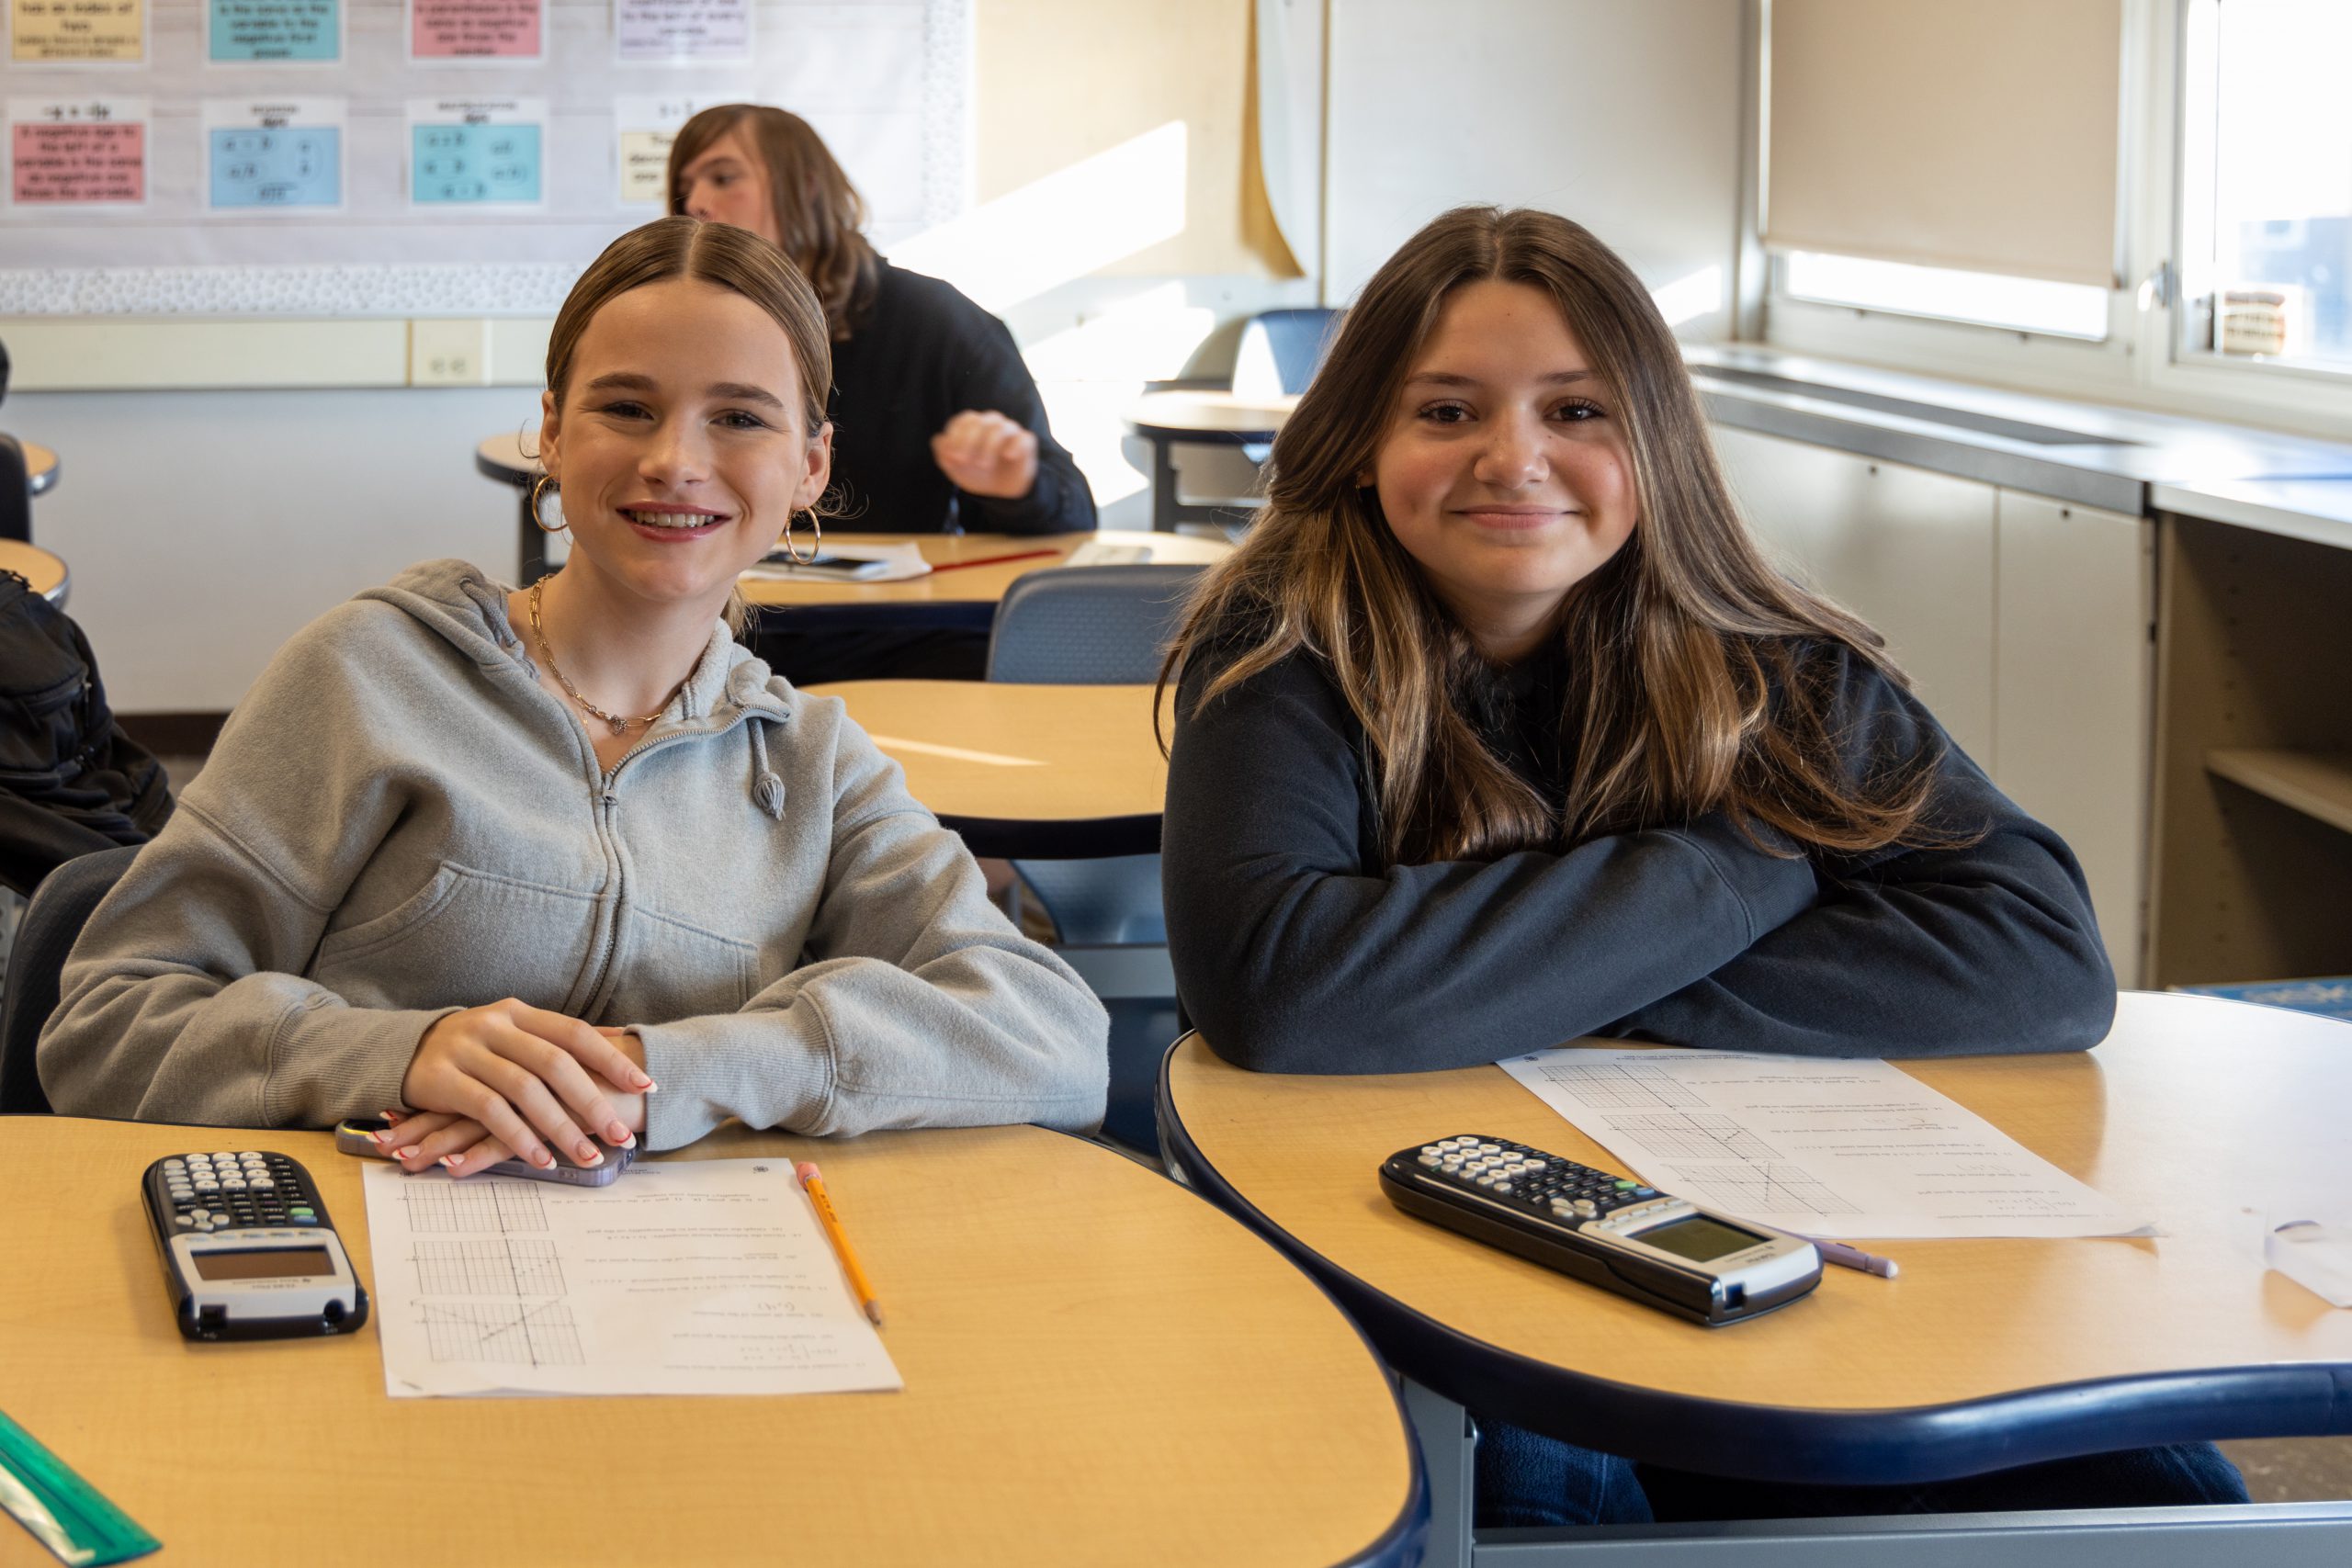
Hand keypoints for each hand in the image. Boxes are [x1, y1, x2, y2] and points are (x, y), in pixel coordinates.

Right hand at [399, 1002, 652, 1173]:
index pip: (574, 1034)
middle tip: (622, 1134)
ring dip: (560, 1128)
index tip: (646, 1087)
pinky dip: (518, 1137)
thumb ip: (557, 1041)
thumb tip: (620, 1040)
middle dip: (593, 1102)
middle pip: (555, 1064)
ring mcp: (467, 1050)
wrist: (401, 1049)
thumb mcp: (514, 1033)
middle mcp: (495, 1025)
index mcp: (519, 1012)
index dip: (612, 1059)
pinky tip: (540, 1158)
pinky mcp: (442, 1080)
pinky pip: (488, 1111)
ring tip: (588, 1155)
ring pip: (525, 1090)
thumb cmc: (474, 1047)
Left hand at [930, 410, 1038, 498]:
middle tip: (963, 462)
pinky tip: (1008, 457)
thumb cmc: (976, 474)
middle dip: (969, 441)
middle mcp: (993, 423)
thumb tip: (939, 440)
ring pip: (1001, 428)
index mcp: (974, 425)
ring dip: (989, 446)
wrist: (999, 493)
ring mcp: (1011, 431)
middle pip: (981, 421)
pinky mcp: (1026, 443)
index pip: (964, 420)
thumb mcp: (955, 468)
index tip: (951, 458)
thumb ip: (944, 454)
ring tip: (982, 465)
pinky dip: (1015, 446)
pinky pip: (1023, 438)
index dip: (956, 437)